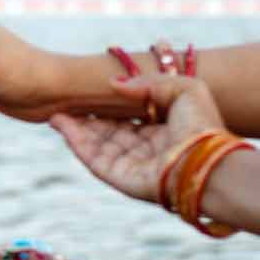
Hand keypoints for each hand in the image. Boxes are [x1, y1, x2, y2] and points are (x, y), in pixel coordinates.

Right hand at [49, 73, 226, 202]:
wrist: (203, 162)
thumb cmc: (201, 126)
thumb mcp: (185, 89)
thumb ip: (150, 82)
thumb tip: (115, 84)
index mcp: (163, 131)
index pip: (130, 119)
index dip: (109, 107)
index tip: (89, 93)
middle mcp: (146, 149)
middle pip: (109, 132)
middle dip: (87, 118)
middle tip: (66, 102)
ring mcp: (131, 164)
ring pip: (97, 144)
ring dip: (75, 129)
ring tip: (55, 112)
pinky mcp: (118, 177)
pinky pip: (92, 158)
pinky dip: (76, 142)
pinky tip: (62, 125)